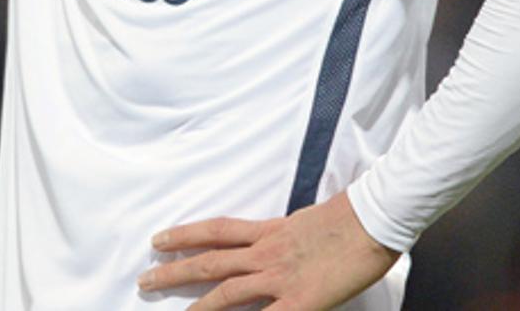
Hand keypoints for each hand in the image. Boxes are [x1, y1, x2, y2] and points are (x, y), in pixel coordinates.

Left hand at [138, 191, 397, 309]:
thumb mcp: (307, 221)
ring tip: (168, 308)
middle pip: (209, 261)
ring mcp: (280, 277)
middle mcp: (266, 252)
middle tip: (144, 279)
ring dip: (195, 304)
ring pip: (225, 291)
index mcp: (270, 230)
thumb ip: (285, 234)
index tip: (159, 239)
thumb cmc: (351, 216)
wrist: (374, 217)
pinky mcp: (300, 300)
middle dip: (174, 270)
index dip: (185, 234)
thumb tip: (274, 240)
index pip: (217, 231)